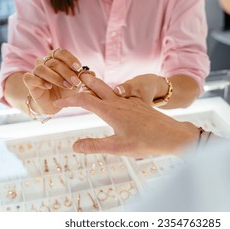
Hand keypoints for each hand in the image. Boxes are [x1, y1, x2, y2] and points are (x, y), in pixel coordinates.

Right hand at [23, 48, 89, 114]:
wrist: (53, 104)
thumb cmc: (64, 91)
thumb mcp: (76, 84)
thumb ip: (83, 78)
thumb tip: (92, 73)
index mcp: (55, 60)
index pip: (60, 52)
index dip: (69, 59)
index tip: (79, 68)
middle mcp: (44, 63)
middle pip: (53, 61)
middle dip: (67, 72)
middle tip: (76, 82)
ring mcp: (35, 72)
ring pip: (41, 68)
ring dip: (55, 77)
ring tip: (66, 86)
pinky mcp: (29, 82)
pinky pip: (29, 78)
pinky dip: (40, 81)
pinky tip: (48, 87)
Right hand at [54, 74, 198, 156]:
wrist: (173, 135)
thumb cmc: (147, 142)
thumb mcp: (118, 148)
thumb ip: (95, 146)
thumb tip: (74, 145)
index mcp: (111, 111)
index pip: (84, 101)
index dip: (68, 101)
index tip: (56, 104)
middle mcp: (119, 103)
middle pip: (96, 87)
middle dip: (82, 83)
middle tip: (71, 80)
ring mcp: (130, 102)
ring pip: (109, 89)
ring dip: (96, 86)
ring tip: (88, 85)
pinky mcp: (139, 105)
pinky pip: (120, 95)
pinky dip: (110, 93)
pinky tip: (114, 99)